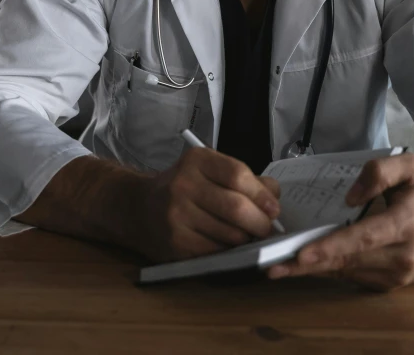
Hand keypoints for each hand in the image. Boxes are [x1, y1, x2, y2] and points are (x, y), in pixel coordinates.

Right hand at [138, 147, 280, 261]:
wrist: (139, 208)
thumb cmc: (184, 188)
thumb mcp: (209, 171)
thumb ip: (243, 179)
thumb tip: (274, 196)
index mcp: (196, 160)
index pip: (237, 174)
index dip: (261, 194)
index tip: (274, 208)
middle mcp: (183, 184)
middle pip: (236, 207)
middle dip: (259, 223)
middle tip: (267, 229)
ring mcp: (176, 215)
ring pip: (228, 234)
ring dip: (246, 240)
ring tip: (248, 237)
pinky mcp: (175, 242)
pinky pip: (215, 251)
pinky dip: (229, 252)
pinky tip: (230, 248)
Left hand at [267, 153, 413, 290]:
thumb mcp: (410, 167)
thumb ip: (379, 172)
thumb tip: (349, 197)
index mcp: (405, 224)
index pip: (363, 238)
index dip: (331, 247)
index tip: (303, 253)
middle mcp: (401, 255)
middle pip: (348, 261)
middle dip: (309, 265)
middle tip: (274, 266)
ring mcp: (396, 275)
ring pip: (347, 273)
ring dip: (314, 271)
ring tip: (281, 268)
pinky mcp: (390, 285)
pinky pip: (354, 278)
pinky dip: (330, 272)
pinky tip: (307, 267)